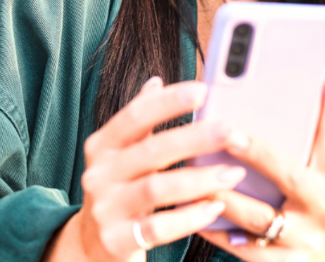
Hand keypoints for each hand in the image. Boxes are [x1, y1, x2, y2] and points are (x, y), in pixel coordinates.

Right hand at [46, 78, 240, 261]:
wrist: (92, 243)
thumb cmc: (118, 189)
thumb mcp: (121, 154)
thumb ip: (139, 122)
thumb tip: (156, 82)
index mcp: (102, 146)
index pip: (134, 116)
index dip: (168, 102)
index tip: (202, 90)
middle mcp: (99, 174)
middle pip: (151, 151)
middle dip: (194, 138)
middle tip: (231, 130)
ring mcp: (105, 208)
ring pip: (156, 189)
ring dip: (199, 180)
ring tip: (233, 173)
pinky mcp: (116, 239)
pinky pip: (157, 228)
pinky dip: (189, 217)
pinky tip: (214, 207)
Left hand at [198, 65, 324, 260]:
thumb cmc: (301, 218)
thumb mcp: (309, 184)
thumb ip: (297, 145)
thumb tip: (301, 84)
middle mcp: (322, 207)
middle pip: (290, 174)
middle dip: (258, 152)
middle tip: (230, 133)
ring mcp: (303, 238)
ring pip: (258, 214)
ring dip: (223, 194)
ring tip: (194, 175)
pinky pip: (241, 246)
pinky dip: (214, 229)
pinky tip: (192, 214)